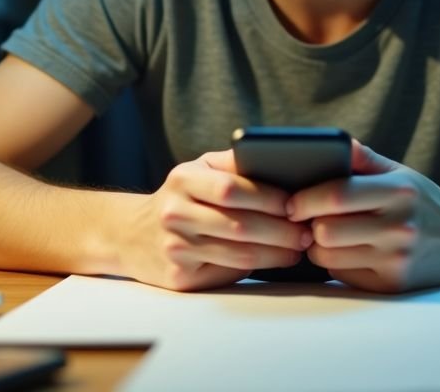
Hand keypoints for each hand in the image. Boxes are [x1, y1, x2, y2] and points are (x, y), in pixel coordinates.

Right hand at [129, 149, 311, 290]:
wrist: (131, 235)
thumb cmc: (181, 197)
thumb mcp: (198, 170)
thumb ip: (234, 163)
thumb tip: (284, 161)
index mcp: (183, 180)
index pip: (232, 189)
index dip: (268, 197)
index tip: (297, 202)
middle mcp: (175, 214)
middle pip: (240, 225)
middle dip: (282, 230)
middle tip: (308, 230)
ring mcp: (175, 249)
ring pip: (240, 253)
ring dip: (277, 252)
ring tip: (299, 246)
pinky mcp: (180, 278)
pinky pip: (229, 272)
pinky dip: (260, 267)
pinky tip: (278, 259)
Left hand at [287, 141, 439, 292]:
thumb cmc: (422, 201)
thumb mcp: (400, 172)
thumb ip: (363, 159)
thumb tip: (331, 144)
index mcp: (398, 191)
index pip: (337, 195)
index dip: (305, 200)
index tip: (290, 202)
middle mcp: (399, 227)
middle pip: (326, 231)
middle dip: (309, 225)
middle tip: (309, 220)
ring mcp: (396, 259)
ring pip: (328, 257)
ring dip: (319, 247)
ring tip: (328, 236)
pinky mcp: (393, 285)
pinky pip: (343, 276)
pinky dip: (338, 265)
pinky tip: (351, 253)